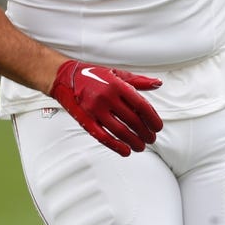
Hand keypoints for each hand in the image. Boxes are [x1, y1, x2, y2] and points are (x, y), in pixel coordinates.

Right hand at [48, 59, 163, 156]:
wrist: (65, 78)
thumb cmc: (93, 75)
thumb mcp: (117, 74)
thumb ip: (138, 81)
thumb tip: (158, 83)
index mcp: (117, 85)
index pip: (141, 105)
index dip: (152, 119)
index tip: (158, 127)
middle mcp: (107, 97)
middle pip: (133, 120)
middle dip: (145, 133)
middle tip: (151, 139)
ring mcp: (95, 110)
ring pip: (120, 131)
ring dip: (134, 142)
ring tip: (141, 146)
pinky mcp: (85, 120)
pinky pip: (103, 136)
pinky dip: (116, 146)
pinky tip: (126, 151)